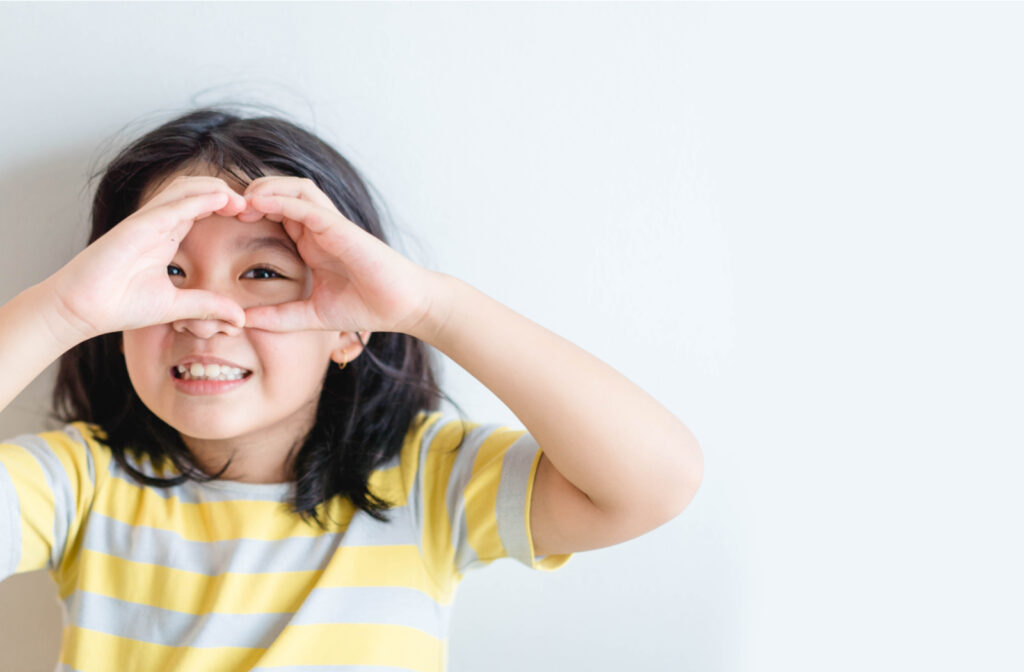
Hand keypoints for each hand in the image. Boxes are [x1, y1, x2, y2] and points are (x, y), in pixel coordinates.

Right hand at [47, 175, 249, 340]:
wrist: (80, 310)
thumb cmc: (119, 305)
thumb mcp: (175, 307)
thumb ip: (207, 306)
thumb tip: (240, 318)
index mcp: (166, 236)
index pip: (201, 209)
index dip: (227, 207)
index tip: (253, 217)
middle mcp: (158, 223)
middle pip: (197, 191)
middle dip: (227, 193)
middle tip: (254, 205)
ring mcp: (147, 221)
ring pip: (186, 189)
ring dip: (217, 189)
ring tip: (243, 199)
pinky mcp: (138, 225)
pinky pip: (173, 204)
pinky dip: (200, 198)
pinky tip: (223, 199)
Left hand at [237, 176, 438, 335]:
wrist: (402, 306)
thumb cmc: (366, 307)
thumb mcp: (311, 315)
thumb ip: (280, 317)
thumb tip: (244, 322)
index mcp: (311, 243)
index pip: (275, 214)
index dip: (248, 213)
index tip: (221, 224)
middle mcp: (319, 228)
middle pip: (280, 192)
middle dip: (251, 194)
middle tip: (223, 207)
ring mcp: (331, 225)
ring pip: (294, 188)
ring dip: (265, 188)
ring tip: (240, 201)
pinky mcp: (341, 228)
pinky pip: (307, 205)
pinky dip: (282, 200)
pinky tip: (260, 203)